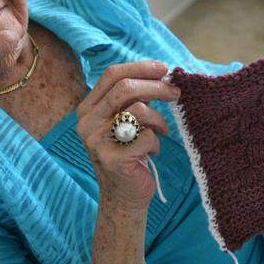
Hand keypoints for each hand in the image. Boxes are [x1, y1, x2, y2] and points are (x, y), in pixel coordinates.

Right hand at [76, 61, 178, 211]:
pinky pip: (147, 137)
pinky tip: (151, 152)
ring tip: (160, 131)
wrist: (123, 195)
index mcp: (88, 109)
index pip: (112, 75)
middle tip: (175, 92)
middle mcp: (87, 123)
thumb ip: (133, 98)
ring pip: (139, 111)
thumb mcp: (125, 120)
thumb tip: (161, 74)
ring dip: (158, 120)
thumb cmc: (129, 152)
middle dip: (156, 87)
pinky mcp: (114, 159)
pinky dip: (156, 143)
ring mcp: (98, 142)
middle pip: (125, 88)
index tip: (163, 69)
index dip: (140, 68)